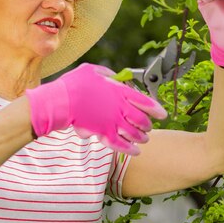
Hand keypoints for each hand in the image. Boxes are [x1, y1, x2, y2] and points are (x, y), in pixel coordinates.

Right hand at [25, 63, 166, 154]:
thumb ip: (107, 73)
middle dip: (147, 125)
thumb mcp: (92, 70)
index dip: (156, 109)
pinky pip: (121, 145)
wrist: (61, 101)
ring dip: (141, 138)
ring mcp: (112, 122)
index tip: (162, 114)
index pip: (144, 101)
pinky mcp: (103, 134)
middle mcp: (119, 108)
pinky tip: (135, 152)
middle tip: (149, 127)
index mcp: (119, 92)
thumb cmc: (74, 84)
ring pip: (134, 134)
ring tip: (143, 139)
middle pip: (142, 120)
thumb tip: (114, 77)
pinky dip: (130, 149)